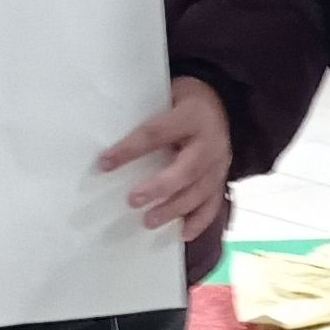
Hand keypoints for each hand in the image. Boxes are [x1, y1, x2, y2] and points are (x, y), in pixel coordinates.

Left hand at [100, 76, 232, 242]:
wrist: (225, 104)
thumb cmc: (184, 101)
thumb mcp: (168, 95)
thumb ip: (148, 114)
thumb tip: (108, 137)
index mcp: (192, 115)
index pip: (157, 133)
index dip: (130, 149)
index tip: (105, 163)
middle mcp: (210, 141)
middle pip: (186, 169)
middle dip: (159, 187)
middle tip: (133, 200)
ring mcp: (220, 164)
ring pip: (199, 191)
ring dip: (174, 209)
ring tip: (148, 221)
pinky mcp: (222, 179)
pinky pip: (213, 203)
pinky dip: (199, 221)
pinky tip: (182, 234)